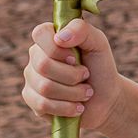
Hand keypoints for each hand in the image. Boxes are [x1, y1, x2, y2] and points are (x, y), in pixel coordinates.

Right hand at [23, 17, 120, 135]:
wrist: (106, 99)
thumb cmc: (100, 67)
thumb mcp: (98, 43)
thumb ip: (81, 30)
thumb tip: (60, 37)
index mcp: (49, 38)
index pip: (40, 33)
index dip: (58, 48)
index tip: (75, 58)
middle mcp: (36, 56)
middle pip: (43, 65)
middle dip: (72, 75)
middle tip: (86, 75)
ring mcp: (31, 78)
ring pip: (45, 87)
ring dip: (73, 93)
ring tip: (86, 92)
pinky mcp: (32, 100)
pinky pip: (42, 105)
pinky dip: (66, 108)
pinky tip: (77, 107)